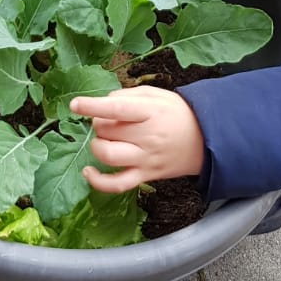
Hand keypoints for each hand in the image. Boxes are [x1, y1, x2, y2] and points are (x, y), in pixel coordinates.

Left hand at [70, 85, 204, 192]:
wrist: (205, 140)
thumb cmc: (178, 114)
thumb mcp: (156, 94)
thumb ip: (127, 95)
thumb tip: (102, 102)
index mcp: (150, 112)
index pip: (116, 109)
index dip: (92, 106)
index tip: (75, 104)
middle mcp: (147, 137)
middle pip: (107, 131)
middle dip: (98, 124)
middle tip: (106, 120)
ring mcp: (145, 159)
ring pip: (108, 156)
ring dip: (97, 146)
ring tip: (102, 139)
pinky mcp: (145, 176)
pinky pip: (117, 185)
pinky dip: (98, 182)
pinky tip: (88, 172)